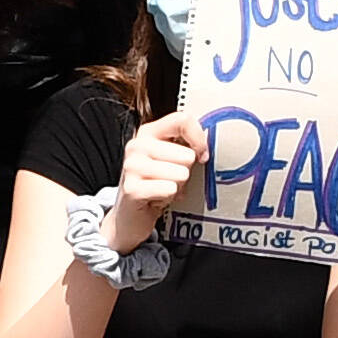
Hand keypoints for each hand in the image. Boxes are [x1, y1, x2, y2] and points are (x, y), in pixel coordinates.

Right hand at [109, 111, 201, 248]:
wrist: (130, 217)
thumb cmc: (155, 185)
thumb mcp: (170, 160)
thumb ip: (185, 145)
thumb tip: (207, 147)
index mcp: (148, 132)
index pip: (182, 120)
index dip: (199, 139)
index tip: (202, 156)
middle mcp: (137, 145)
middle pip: (187, 154)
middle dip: (185, 173)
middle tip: (169, 180)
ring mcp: (132, 166)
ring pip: (181, 174)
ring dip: (177, 187)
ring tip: (162, 190)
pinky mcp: (132, 188)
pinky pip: (170, 189)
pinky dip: (169, 199)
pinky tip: (156, 200)